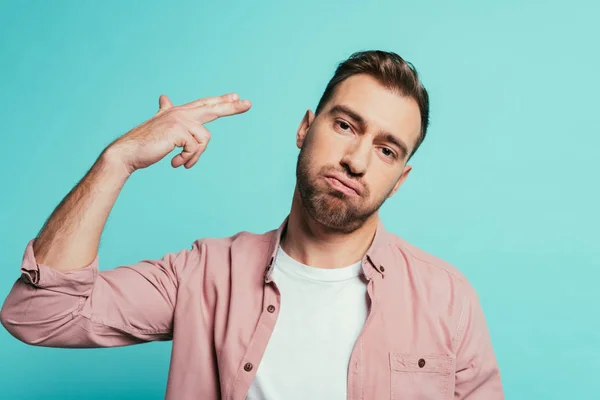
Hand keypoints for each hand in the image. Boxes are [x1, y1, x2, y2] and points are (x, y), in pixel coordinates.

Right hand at [105, 93, 250, 173]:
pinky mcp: (179, 131)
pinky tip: (175, 163)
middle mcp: (180, 112)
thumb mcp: (159, 125)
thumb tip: (164, 97)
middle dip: (231, 108)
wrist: (128, 152)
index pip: (204, 104)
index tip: (236, 97)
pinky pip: (195, 149)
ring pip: (204, 140)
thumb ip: (165, 111)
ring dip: (194, 156)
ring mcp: (180, 120)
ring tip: (180, 162)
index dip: (220, 101)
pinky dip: (188, 159)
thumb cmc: (144, 143)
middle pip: (212, 109)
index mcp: (178, 112)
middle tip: (249, 104)